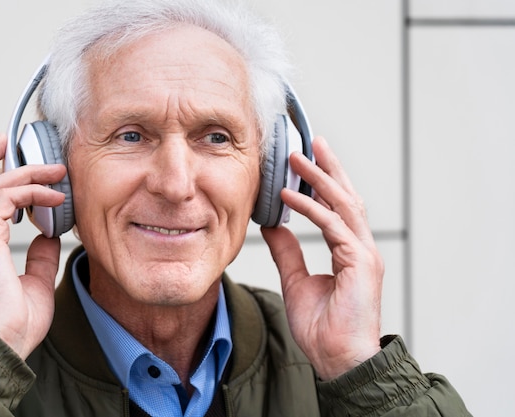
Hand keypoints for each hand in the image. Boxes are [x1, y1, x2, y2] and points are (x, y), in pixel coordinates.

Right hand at [0, 134, 66, 358]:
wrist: (1, 345)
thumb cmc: (13, 324)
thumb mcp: (34, 282)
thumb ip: (39, 257)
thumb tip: (48, 236)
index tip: (16, 165)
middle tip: (10, 141)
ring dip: (23, 171)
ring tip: (52, 168)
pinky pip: (4, 198)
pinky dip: (30, 191)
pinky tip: (53, 195)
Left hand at [261, 136, 382, 379]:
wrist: (338, 359)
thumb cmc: (323, 327)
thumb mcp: (296, 281)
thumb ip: (288, 252)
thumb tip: (272, 226)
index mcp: (350, 251)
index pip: (338, 207)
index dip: (323, 182)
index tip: (306, 161)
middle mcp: (361, 247)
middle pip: (346, 196)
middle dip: (329, 167)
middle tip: (311, 142)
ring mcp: (364, 253)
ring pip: (344, 203)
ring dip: (320, 177)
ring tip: (298, 157)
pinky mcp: (360, 262)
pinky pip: (333, 225)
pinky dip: (311, 207)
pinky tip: (289, 195)